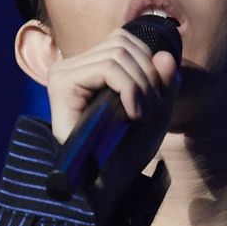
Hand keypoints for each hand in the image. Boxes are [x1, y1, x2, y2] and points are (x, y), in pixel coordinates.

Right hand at [44, 24, 181, 185]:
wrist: (105, 186)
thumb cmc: (126, 152)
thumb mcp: (156, 112)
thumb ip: (164, 82)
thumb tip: (165, 54)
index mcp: (89, 69)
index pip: (124, 40)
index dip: (149, 65)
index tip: (154, 102)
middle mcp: (72, 67)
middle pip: (123, 42)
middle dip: (148, 76)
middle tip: (149, 112)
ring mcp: (63, 74)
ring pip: (118, 54)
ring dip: (142, 86)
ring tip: (141, 117)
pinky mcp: (61, 84)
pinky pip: (108, 69)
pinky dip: (131, 89)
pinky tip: (132, 115)